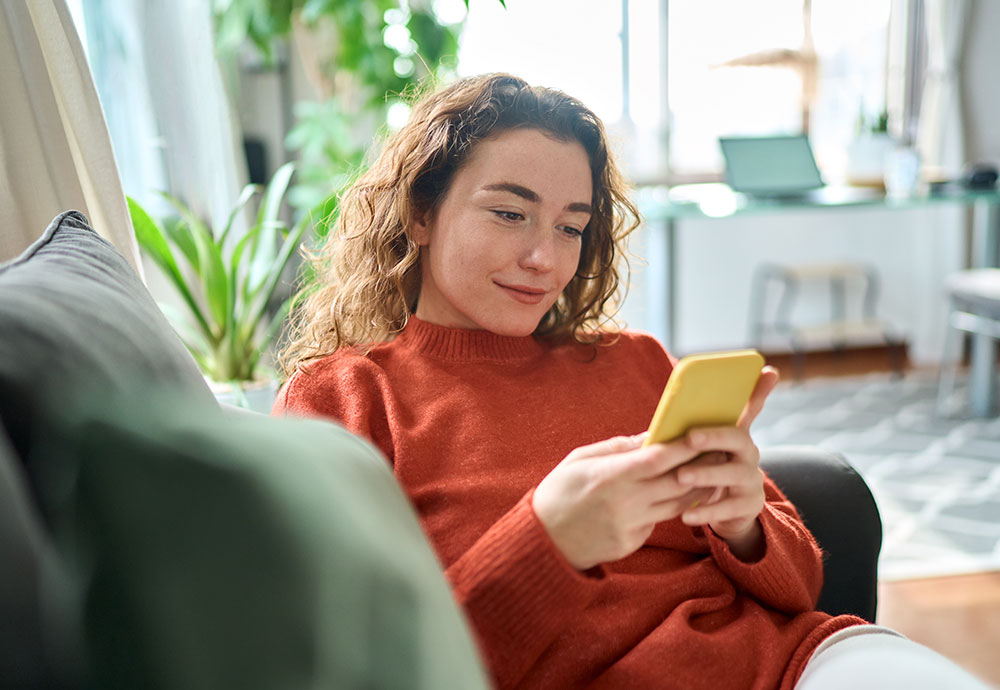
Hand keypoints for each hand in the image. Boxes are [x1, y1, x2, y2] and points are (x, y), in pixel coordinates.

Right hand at [532, 434, 711, 569]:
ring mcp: (630, 526)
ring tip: (713, 473)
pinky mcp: (632, 543)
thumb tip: (649, 436)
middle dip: (701, 466)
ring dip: (697, 489)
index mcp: (610, 476)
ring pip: (676, 506)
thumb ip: (617, 448)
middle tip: (720, 451)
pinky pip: (658, 522)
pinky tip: (682, 497)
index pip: (658, 459)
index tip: (702, 433)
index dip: (683, 446)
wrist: (543, 540)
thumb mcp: (580, 459)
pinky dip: (671, 508)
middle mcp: (625, 502)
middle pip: (676, 483)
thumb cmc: (559, 491)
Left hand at [674, 366, 779, 557]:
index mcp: (738, 434)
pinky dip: (705, 511)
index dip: (759, 391)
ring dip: (705, 474)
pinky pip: (727, 508)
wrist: (728, 511)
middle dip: (714, 436)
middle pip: (738, 439)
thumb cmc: (710, 468)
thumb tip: (683, 400)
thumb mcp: (706, 446)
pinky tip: (686, 515)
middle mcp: (750, 454)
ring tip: (680, 476)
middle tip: (690, 437)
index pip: (750, 408)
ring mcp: (751, 480)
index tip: (767, 371)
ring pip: (732, 474)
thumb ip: (696, 425)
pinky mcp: (748, 506)